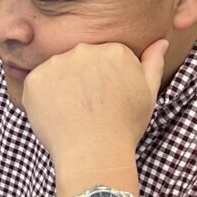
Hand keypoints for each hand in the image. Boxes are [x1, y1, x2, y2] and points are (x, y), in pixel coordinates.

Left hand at [19, 39, 166, 172]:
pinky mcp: (36, 79)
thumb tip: (160, 41)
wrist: (94, 154)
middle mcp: (85, 50)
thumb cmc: (124, 127)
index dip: (104, 79)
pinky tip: (57, 114)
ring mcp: (57, 63)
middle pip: (80, 59)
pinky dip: (43, 97)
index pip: (104, 55)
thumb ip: (152, 63)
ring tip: (73, 112)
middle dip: (82, 78)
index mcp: (115, 50)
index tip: (107, 98)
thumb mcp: (148, 94)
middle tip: (89, 107)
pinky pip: (38, 82)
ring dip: (62, 85)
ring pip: (58, 69)